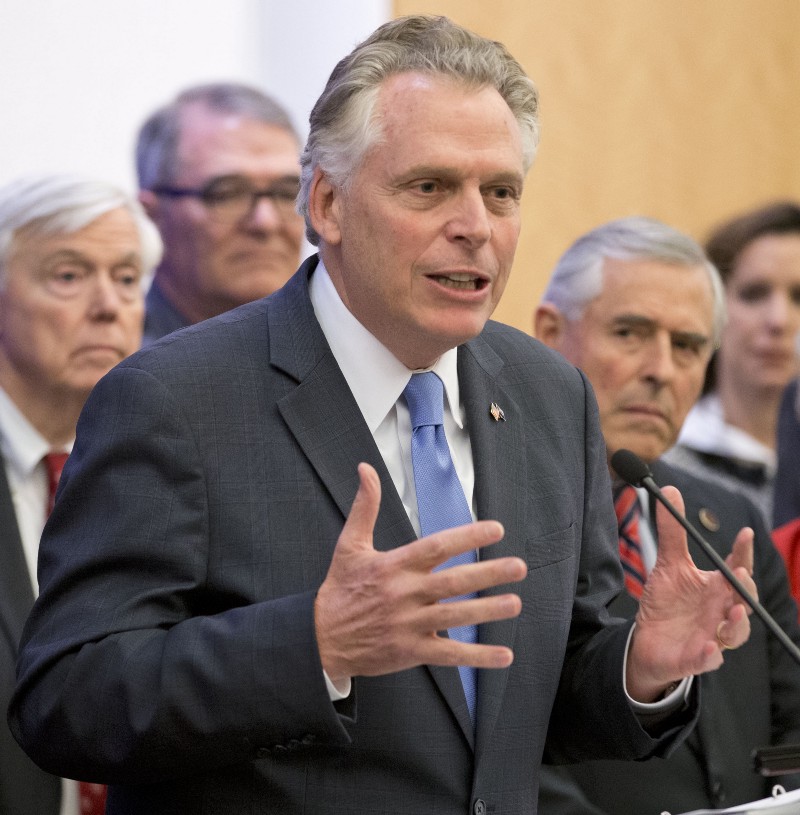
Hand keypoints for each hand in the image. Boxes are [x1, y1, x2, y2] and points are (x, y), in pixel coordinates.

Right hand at [314, 463, 527, 686]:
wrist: (321, 638)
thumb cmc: (340, 589)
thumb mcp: (349, 545)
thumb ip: (365, 506)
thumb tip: (366, 469)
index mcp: (394, 566)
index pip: (436, 547)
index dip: (467, 537)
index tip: (495, 529)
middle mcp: (405, 594)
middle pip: (453, 582)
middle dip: (488, 574)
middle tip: (518, 567)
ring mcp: (409, 624)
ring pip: (456, 617)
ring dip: (488, 611)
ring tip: (515, 603)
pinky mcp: (411, 651)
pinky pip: (449, 655)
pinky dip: (477, 658)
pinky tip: (503, 655)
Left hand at [626, 486, 754, 701]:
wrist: (648, 642)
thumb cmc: (666, 603)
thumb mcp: (667, 564)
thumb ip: (671, 530)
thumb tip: (669, 489)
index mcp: (717, 588)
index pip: (736, 568)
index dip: (743, 551)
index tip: (745, 533)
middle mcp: (720, 612)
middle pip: (744, 601)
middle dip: (745, 589)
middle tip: (740, 574)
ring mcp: (710, 636)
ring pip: (734, 634)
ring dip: (737, 625)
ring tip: (734, 612)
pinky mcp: (695, 659)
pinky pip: (707, 661)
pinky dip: (710, 657)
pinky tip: (709, 649)